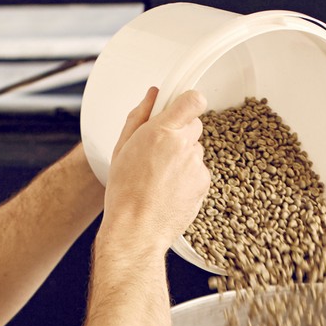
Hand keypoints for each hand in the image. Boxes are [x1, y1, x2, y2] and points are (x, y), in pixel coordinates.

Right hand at [99, 88, 210, 258]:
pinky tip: (170, 190)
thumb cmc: (124, 192)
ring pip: (195, 151)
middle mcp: (183, 145)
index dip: (189, 102)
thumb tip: (152, 95)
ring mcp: (196, 165)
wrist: (136, 229)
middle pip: (194, 126)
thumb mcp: (122, 148)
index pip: (192, 100)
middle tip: (160, 152)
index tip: (182, 108)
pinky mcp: (204, 183)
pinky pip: (199, 171)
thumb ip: (139, 116)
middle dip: (180, 134)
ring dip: (183, 158)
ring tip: (161, 178)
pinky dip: (188, 178)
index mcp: (161, 131)